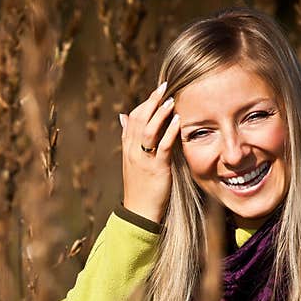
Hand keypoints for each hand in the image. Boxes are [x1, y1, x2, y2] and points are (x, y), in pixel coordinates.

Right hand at [119, 81, 180, 223]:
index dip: (145, 104)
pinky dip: (169, 132)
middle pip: (138, 119)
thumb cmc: (140, 187)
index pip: (132, 118)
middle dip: (152, 102)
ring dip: (159, 114)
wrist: (139, 212)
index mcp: (127, 148)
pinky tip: (177, 122)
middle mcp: (132, 151)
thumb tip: (123, 117)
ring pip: (147, 130)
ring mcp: (143, 160)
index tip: (157, 92)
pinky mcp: (155, 169)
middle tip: (165, 87)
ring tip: (170, 101)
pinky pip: (162, 147)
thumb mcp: (132, 160)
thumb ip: (130, 139)